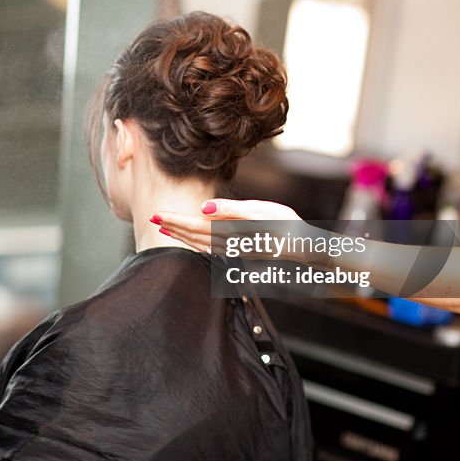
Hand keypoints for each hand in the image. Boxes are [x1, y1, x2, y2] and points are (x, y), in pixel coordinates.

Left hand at [153, 199, 301, 253]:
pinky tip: (194, 243)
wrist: (306, 249)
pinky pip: (212, 249)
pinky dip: (198, 245)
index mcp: (229, 231)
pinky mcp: (242, 251)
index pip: (194, 225)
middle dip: (173, 228)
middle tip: (153, 218)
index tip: (156, 215)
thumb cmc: (286, 226)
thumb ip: (230, 210)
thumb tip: (202, 209)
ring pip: (201, 244)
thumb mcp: (261, 211)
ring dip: (182, 236)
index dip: (175, 221)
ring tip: (167, 228)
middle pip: (194, 236)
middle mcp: (228, 244)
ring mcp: (235, 250)